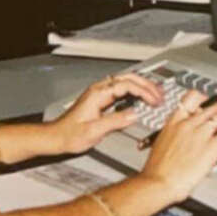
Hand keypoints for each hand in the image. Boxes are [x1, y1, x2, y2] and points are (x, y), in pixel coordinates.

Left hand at [48, 73, 163, 154]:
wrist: (56, 137)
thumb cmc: (70, 135)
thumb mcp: (94, 131)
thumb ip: (115, 121)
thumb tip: (134, 114)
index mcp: (98, 94)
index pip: (126, 85)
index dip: (143, 91)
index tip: (154, 101)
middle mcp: (99, 90)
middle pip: (128, 78)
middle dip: (147, 85)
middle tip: (160, 95)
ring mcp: (100, 93)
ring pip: (125, 81)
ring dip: (142, 86)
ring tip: (156, 93)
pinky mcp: (101, 99)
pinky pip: (121, 89)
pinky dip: (135, 91)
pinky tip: (142, 97)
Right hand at [139, 89, 216, 203]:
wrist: (157, 182)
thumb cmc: (157, 170)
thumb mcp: (162, 144)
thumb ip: (176, 137)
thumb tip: (186, 140)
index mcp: (174, 122)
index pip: (192, 98)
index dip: (206, 98)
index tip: (212, 101)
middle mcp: (188, 123)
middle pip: (214, 106)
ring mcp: (200, 134)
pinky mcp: (211, 147)